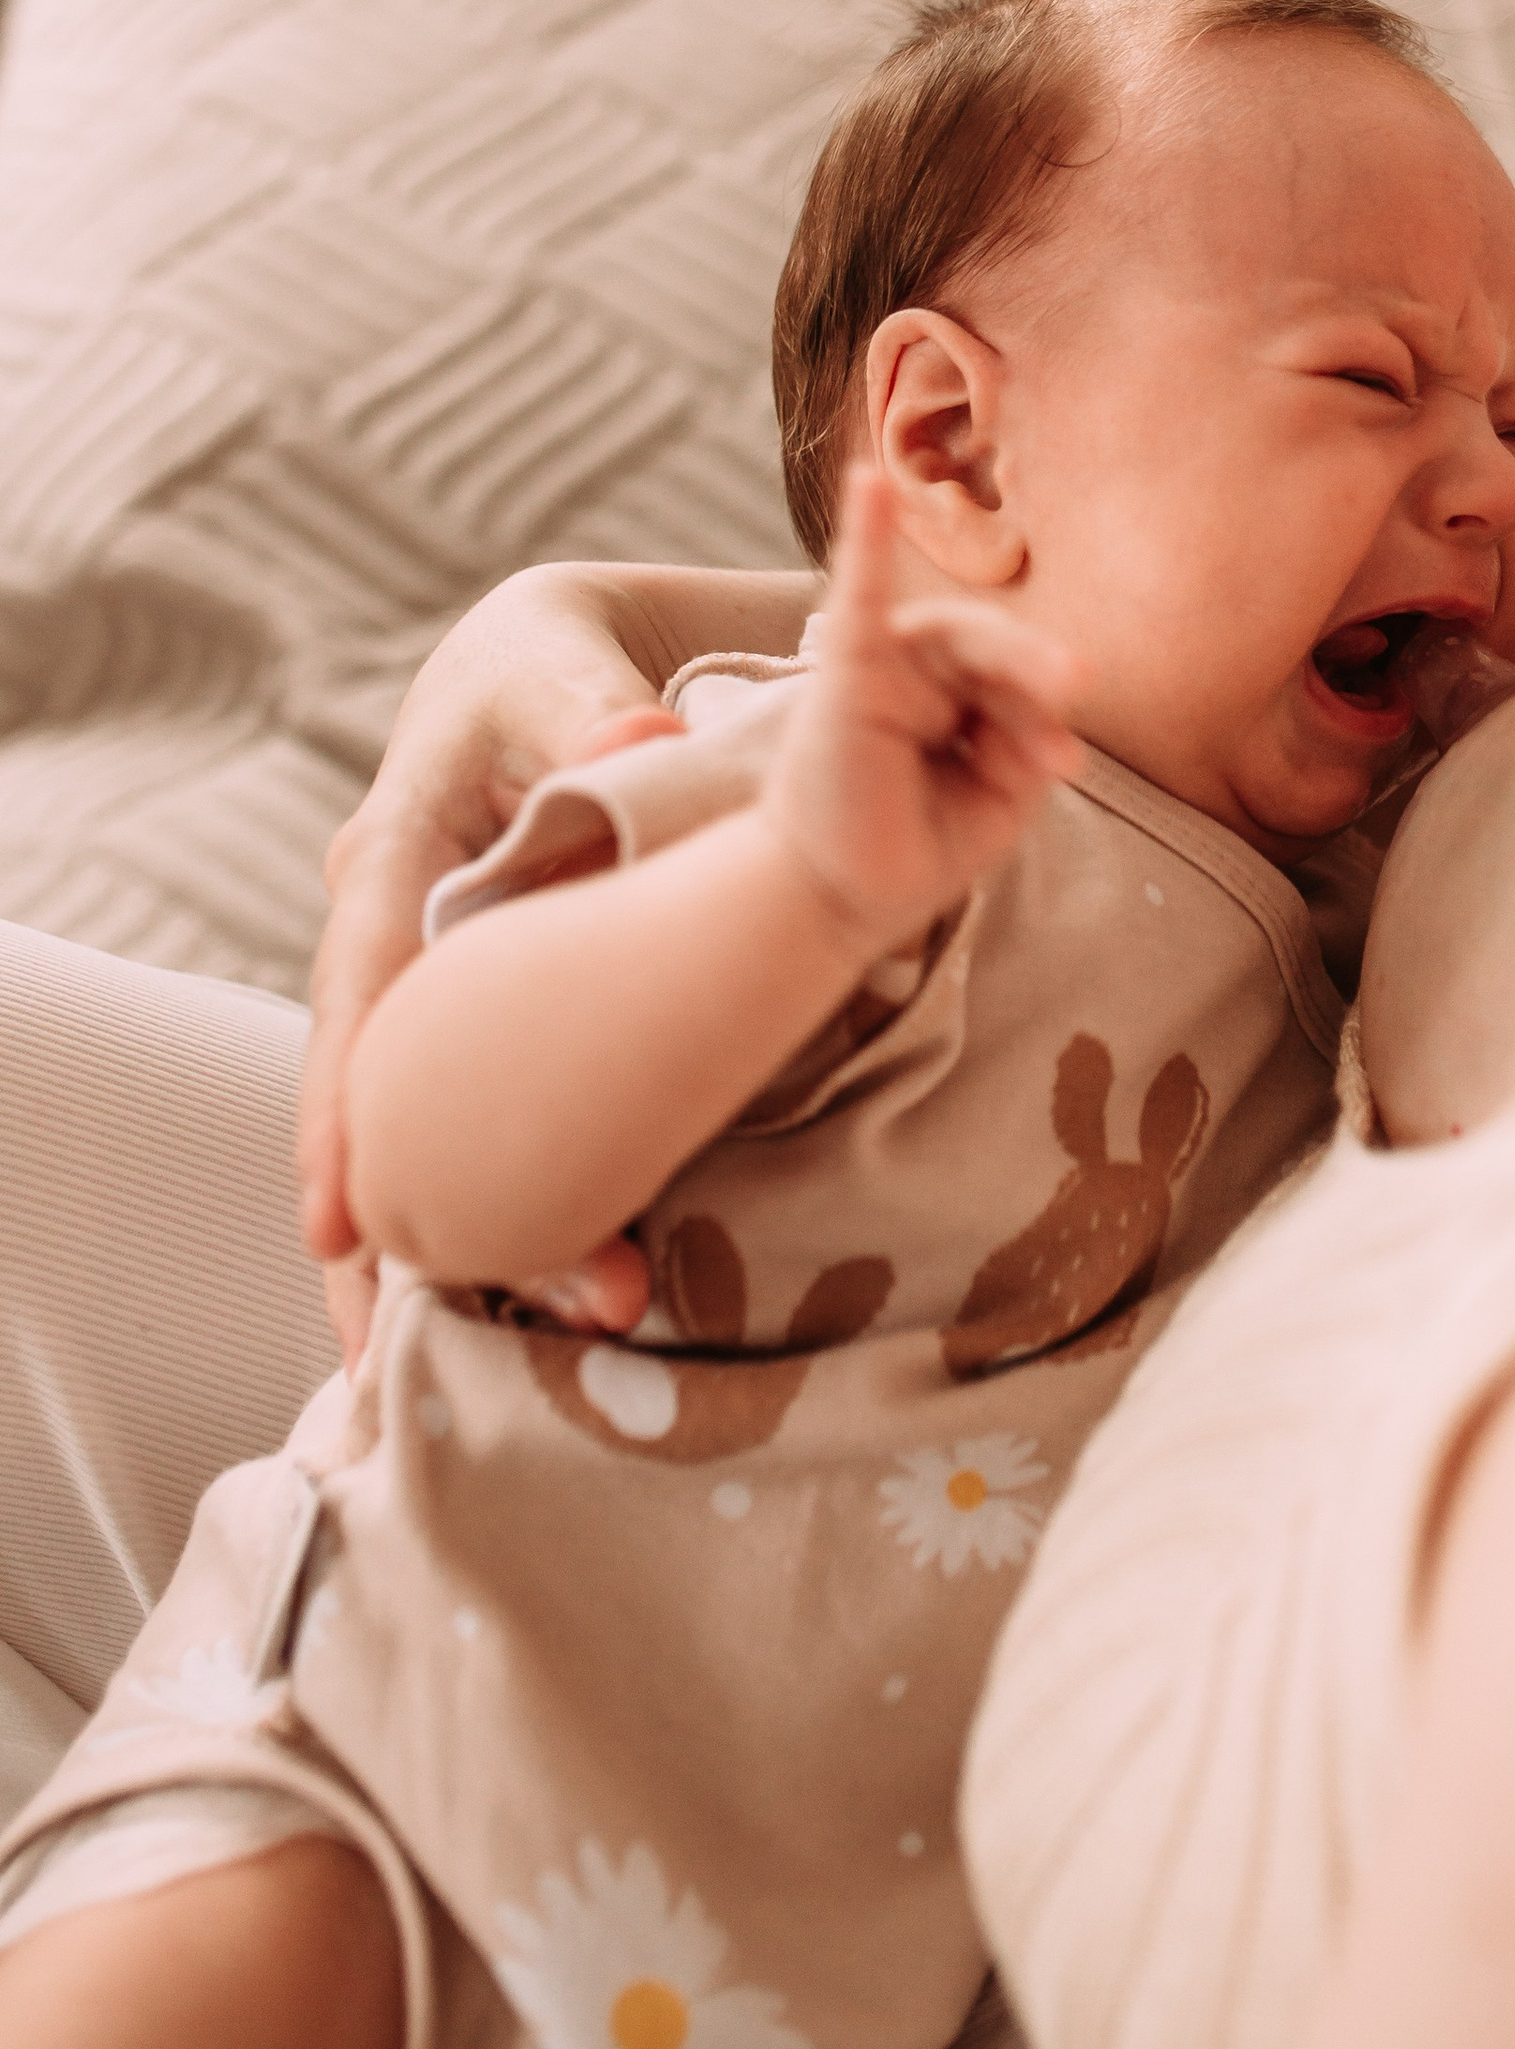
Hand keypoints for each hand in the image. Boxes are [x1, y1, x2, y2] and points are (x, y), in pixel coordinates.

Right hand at [301, 567, 685, 1297]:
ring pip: (418, 1127)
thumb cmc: (553, 669)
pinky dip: (483, 1200)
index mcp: (393, 853)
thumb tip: (637, 743)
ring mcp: (432, 987)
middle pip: (379, 1095)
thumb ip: (593, 713)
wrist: (553, 672)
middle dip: (381, 1222)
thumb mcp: (560, 672)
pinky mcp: (482, 1019)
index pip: (364, 992)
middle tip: (382, 1355)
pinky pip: (470, 1118)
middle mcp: (393, 936)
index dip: (349, 1111)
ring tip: (414, 1380)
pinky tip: (507, 1300)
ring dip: (427, 1240)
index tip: (343, 1227)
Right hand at [763, 465, 1083, 966]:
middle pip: (996, 651)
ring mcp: (881, 662)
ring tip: (1067, 680)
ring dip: (1015, 664)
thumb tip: (1050, 714)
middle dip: (1038, 678)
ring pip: (966, 640)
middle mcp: (919, 666)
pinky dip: (865, 535)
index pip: (1019, 681)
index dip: (1046, 719)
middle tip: (1078, 684)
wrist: (835, 899)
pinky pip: (858, 593)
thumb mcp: (997, 800)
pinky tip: (869, 485)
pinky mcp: (845, 671)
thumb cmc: (916, 842)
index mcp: (957, 690)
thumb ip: (1027, 748)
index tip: (1069, 765)